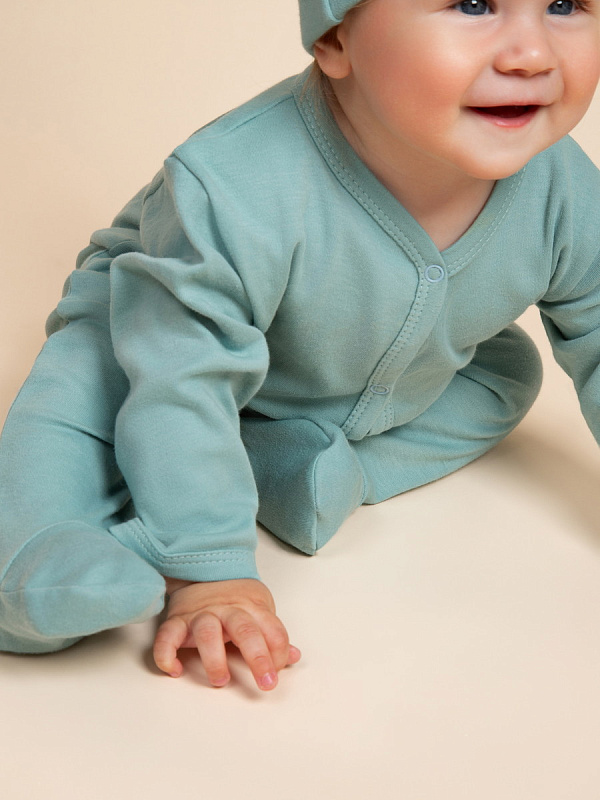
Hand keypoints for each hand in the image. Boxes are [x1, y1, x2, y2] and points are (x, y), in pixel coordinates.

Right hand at [153, 578, 300, 690]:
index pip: (273, 629)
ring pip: (207, 632)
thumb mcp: (259, 609)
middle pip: (245, 630)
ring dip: (215, 658)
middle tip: (266, 683)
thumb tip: (295, 657)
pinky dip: (166, 654)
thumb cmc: (235, 598)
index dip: (279, 653)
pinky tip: (175, 670)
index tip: (277, 673)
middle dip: (258, 657)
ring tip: (221, 680)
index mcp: (251, 608)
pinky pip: (168, 636)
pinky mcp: (177, 620)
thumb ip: (273, 635)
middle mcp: (227, 610)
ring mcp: (201, 614)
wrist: (202, 568)